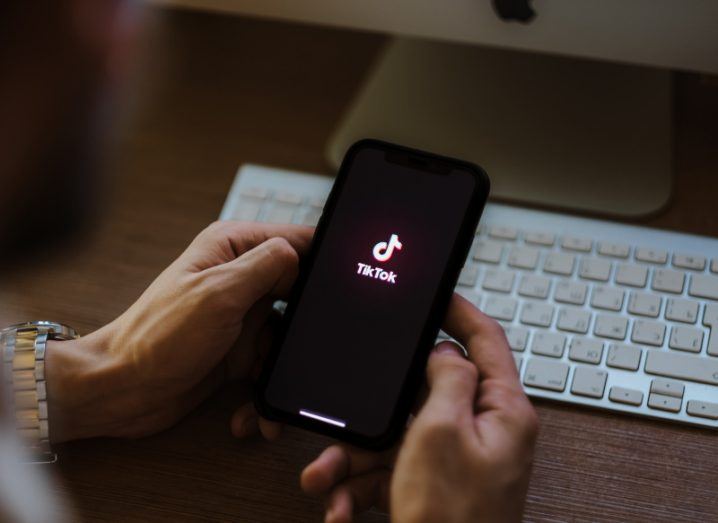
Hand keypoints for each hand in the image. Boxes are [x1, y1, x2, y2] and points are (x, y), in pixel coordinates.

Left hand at [44, 221, 312, 442]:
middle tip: (307, 346)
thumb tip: (301, 253)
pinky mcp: (239, 348)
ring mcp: (240, 314)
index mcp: (232, 248)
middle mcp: (239, 277)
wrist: (124, 391)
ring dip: (283, 363)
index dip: (320, 261)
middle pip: (298, 290)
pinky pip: (271, 361)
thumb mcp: (220, 293)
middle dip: (304, 323)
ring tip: (269, 387)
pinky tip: (253, 409)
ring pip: (289, 332)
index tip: (339, 288)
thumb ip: (266, 265)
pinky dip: (266, 386)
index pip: (294, 239)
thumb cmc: (158, 337)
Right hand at [300, 296, 537, 522]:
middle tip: (351, 407)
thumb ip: (446, 379)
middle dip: (378, 406)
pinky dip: (363, 487)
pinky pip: (393, 471)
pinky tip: (342, 507)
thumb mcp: (441, 432)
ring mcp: (458, 461)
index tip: (434, 293)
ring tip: (324, 477)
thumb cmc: (453, 519)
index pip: (486, 340)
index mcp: (502, 411)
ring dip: (356, 456)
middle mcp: (483, 432)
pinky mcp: (434, 487)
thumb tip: (444, 351)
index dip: (459, 310)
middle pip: (426, 393)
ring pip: (398, 436)